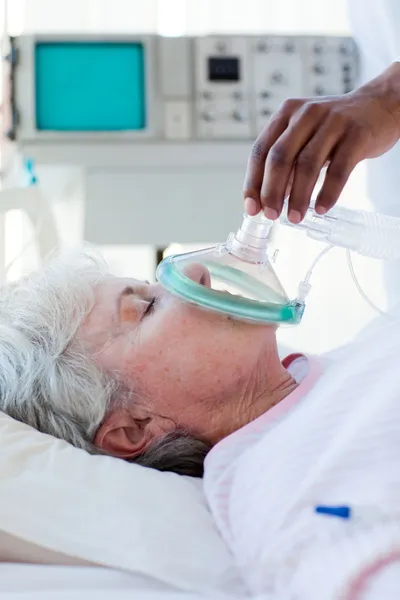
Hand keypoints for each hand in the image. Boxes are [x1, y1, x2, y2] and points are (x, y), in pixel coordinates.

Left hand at [243, 62, 399, 222]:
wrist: (380, 105)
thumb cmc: (337, 126)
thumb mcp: (305, 134)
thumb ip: (287, 161)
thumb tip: (269, 197)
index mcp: (287, 114)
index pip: (260, 151)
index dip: (253, 182)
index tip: (252, 208)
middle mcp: (306, 115)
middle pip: (280, 157)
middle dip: (271, 191)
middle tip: (271, 215)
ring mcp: (332, 123)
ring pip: (307, 164)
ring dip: (298, 196)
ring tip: (295, 217)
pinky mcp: (356, 135)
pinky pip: (338, 170)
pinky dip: (328, 192)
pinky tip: (321, 208)